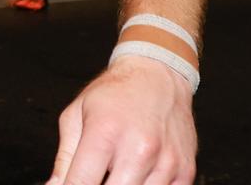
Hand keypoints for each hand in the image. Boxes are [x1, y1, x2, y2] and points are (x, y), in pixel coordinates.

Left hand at [48, 56, 195, 184]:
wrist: (157, 76)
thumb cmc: (113, 94)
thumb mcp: (75, 115)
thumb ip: (64, 157)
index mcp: (105, 132)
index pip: (81, 182)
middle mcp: (139, 149)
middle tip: (96, 174)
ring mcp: (166, 162)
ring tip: (116, 170)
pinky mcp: (186, 171)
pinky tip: (136, 173)